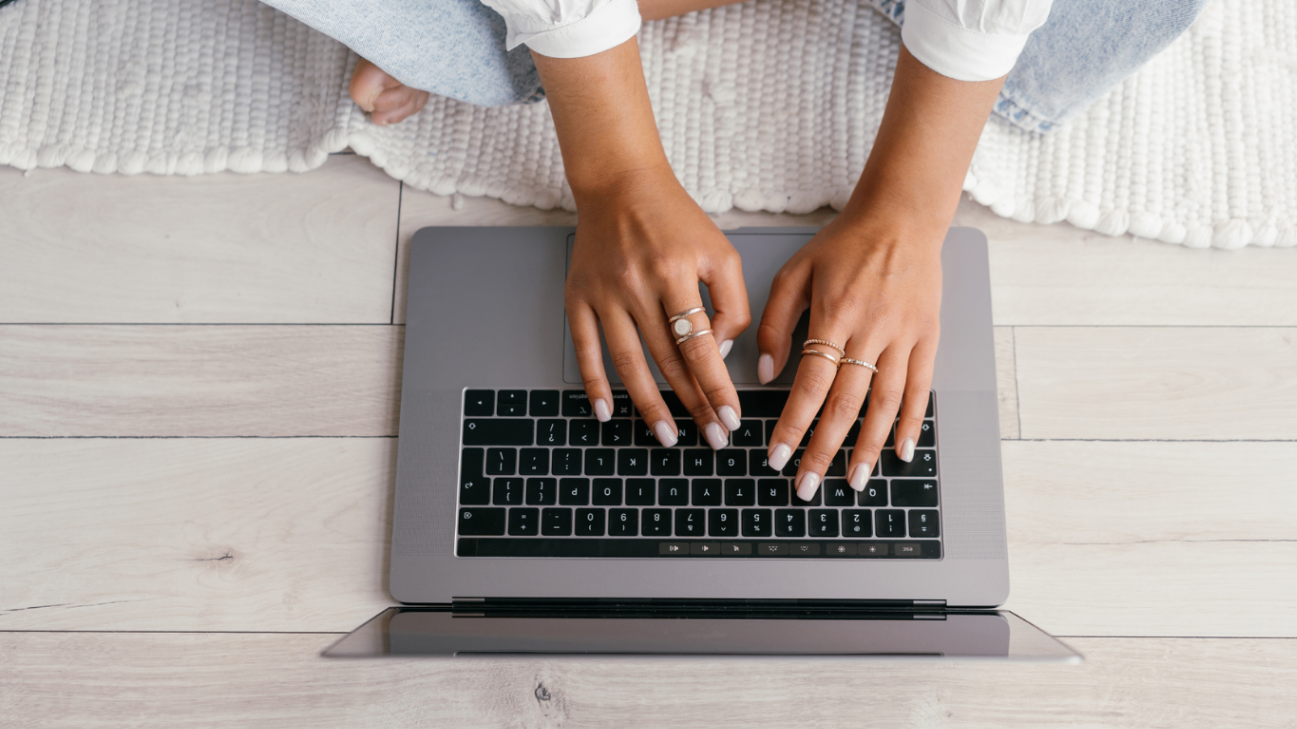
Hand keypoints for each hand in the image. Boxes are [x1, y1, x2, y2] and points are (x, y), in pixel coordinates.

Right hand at [565, 166, 750, 446]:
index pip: (700, 345)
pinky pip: (585, 348)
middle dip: (692, 404)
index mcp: (675, 271)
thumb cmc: (674, 219)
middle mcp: (636, 284)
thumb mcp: (720, 251)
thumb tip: (719, 351)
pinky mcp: (578, 296)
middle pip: (667, 360)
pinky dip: (594, 383)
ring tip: (667, 435)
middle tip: (710, 436)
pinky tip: (606, 411)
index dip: (716, 387)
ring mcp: (603, 292)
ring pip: (628, 363)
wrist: (620, 184)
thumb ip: (732, 301)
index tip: (729, 418)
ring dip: (649, 405)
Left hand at [758, 211, 942, 499]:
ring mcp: (904, 335)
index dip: (793, 425)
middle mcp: (871, 329)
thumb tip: (762, 373)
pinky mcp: (928, 336)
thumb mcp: (794, 272)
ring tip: (853, 482)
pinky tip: (902, 452)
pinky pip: (921, 387)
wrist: (901, 216)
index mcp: (833, 314)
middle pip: (845, 403)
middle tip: (806, 487)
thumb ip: (774, 322)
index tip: (776, 456)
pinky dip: (912, 423)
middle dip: (823, 450)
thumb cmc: (843, 243)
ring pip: (885, 403)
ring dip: (868, 447)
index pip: (810, 383)